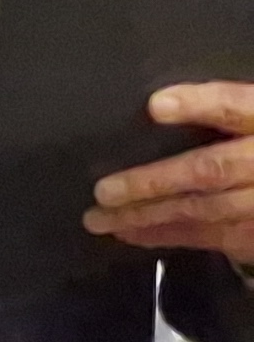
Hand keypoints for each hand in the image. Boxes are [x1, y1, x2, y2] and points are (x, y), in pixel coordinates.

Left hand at [87, 83, 253, 262]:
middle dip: (156, 182)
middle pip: (214, 170)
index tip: (155, 106)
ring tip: (101, 219)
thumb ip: (227, 109)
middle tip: (103, 191)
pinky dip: (173, 236)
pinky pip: (219, 237)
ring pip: (210, 211)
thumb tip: (158, 105)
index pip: (239, 107)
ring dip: (152, 217)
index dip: (202, 105)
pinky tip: (135, 234)